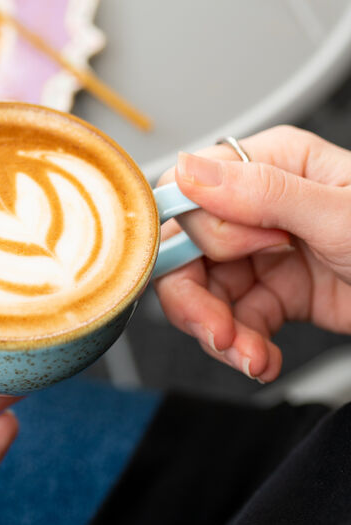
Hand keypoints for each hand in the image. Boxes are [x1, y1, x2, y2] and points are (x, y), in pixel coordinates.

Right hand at [155, 126, 350, 381]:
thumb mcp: (343, 216)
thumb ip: (263, 193)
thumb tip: (189, 171)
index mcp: (273, 165)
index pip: (190, 189)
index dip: (192, 234)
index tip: (215, 265)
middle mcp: (261, 205)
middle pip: (188, 246)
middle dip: (197, 295)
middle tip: (218, 331)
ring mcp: (268, 251)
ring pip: (206, 288)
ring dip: (218, 331)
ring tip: (247, 356)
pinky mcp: (280, 294)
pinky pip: (236, 319)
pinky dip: (241, 346)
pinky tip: (261, 359)